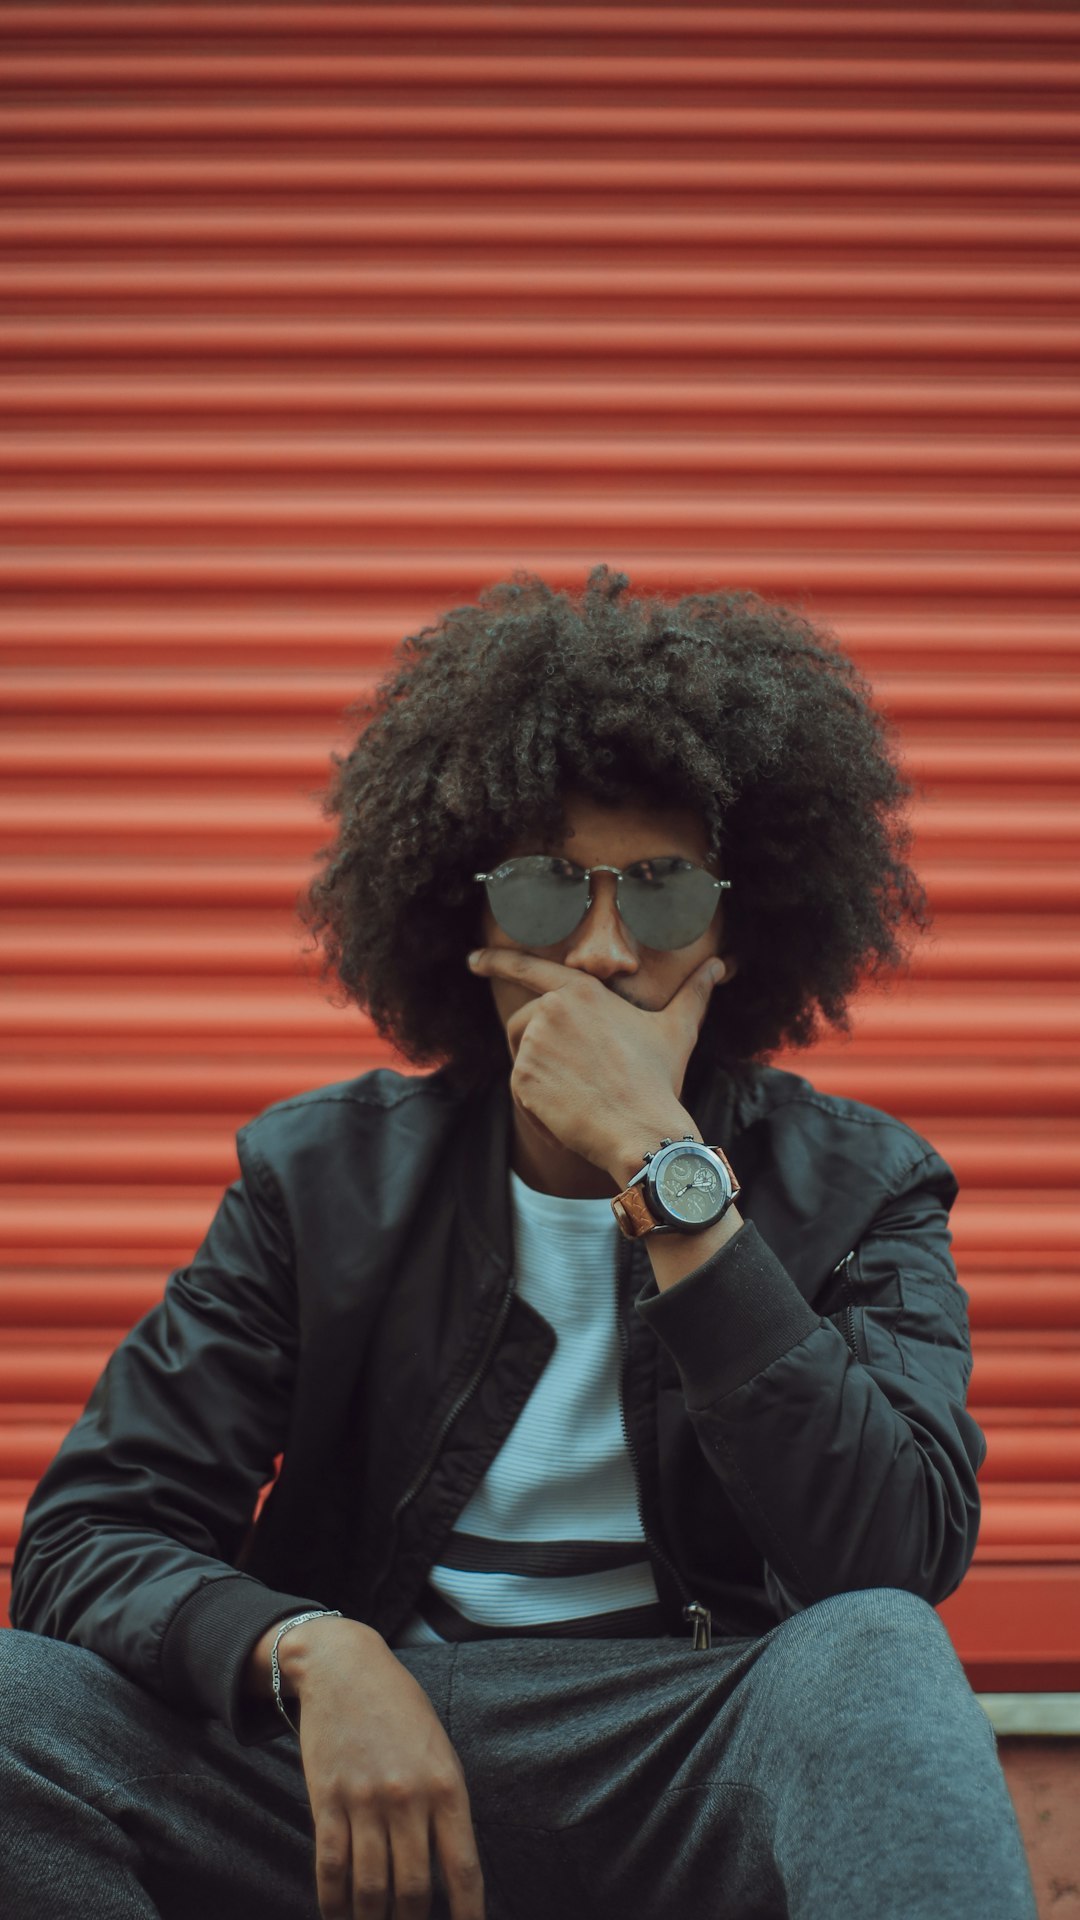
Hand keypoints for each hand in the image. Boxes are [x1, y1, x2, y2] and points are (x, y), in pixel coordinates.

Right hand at [268, 1616, 484, 1919]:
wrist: (344, 1668)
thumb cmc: (400, 1709)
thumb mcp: (439, 1749)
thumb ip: (446, 1805)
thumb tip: (451, 1871)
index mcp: (446, 1785)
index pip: (463, 1869)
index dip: (467, 1914)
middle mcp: (408, 1798)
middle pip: (414, 1889)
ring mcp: (365, 1801)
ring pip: (371, 1887)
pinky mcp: (327, 1800)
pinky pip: (331, 1867)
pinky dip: (333, 1903)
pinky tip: (337, 1917)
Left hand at [466, 948, 725, 1176]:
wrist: (642, 1130)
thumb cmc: (659, 1079)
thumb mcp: (678, 1029)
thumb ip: (695, 993)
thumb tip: (721, 965)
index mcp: (581, 990)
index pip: (529, 967)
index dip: (496, 960)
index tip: (473, 959)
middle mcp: (551, 1009)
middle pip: (524, 1024)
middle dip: (539, 1049)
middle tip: (578, 1077)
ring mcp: (533, 1044)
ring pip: (523, 1058)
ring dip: (542, 1078)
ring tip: (580, 1095)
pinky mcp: (522, 1078)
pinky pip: (521, 1090)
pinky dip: (539, 1106)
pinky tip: (570, 1115)